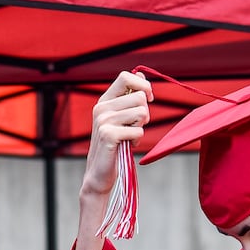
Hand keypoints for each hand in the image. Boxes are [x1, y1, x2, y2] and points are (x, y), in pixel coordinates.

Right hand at [82, 70, 152, 197]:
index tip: (149, 99)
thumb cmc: (115, 146)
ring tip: (130, 137)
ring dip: (142, 127)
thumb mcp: (122, 118)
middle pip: (140, 97)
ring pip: (142, 112)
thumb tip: (142, 75)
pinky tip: (128, 145)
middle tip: (136, 126)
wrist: (100, 174)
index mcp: (104, 100)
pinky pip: (138, 129)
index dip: (143, 85)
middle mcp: (101, 108)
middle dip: (146, 113)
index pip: (126, 76)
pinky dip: (138, 139)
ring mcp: (103, 121)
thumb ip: (130, 98)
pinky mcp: (108, 135)